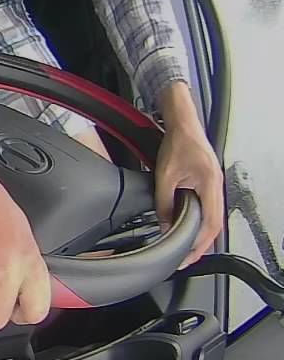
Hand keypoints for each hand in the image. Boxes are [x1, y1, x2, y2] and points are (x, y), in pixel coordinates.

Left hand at [154, 82, 223, 268]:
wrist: (182, 122)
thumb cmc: (177, 142)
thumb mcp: (165, 174)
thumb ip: (164, 201)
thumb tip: (164, 223)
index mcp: (211, 186)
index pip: (210, 225)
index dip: (200, 245)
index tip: (188, 257)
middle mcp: (217, 187)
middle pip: (214, 225)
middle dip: (201, 244)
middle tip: (186, 258)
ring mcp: (213, 185)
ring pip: (211, 217)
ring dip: (200, 233)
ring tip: (186, 247)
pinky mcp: (207, 182)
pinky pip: (206, 207)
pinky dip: (198, 220)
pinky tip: (187, 226)